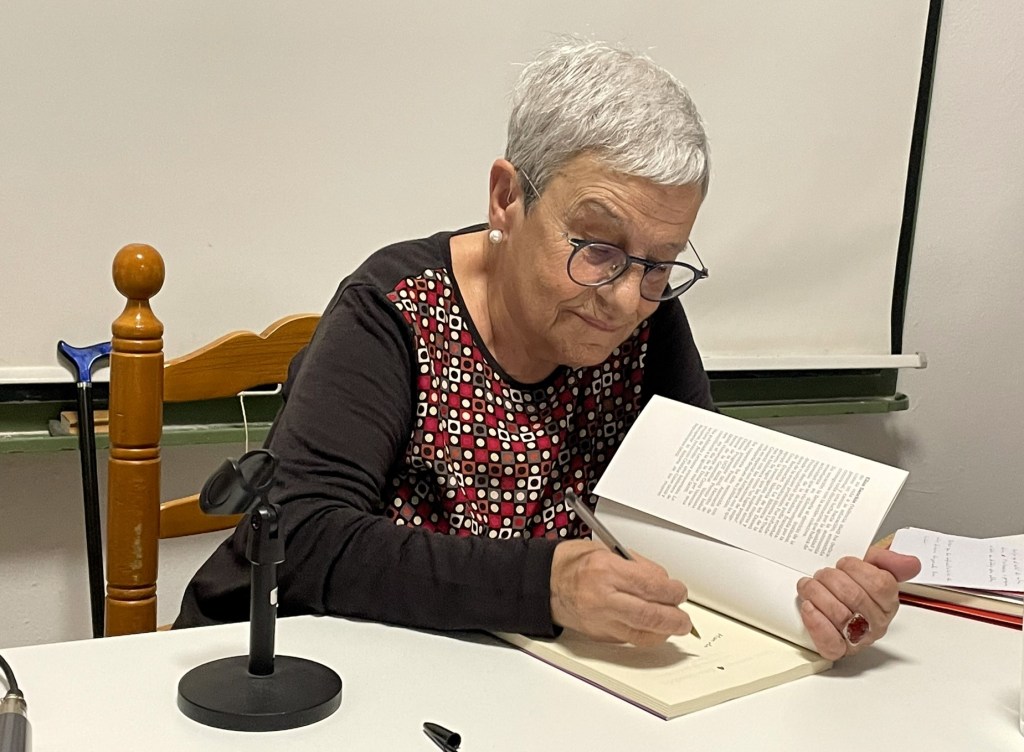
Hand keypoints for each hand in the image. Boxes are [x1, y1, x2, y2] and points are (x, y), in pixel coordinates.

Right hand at [549, 539, 692, 646]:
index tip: (680, 592)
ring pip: (642, 634)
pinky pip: (629, 639)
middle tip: (685, 619)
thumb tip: (664, 583)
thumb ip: (638, 566)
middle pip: (650, 615)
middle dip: (674, 618)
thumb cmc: (573, 562)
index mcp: (606, 569)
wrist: (544, 582)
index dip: (673, 591)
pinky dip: (646, 635)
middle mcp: (603, 597)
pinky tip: (653, 630)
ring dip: (664, 632)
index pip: (651, 585)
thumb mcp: (607, 550)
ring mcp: (599, 619)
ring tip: (674, 625)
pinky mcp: (598, 634)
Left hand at [797, 547, 921, 659]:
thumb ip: (888, 560)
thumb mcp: (871, 567)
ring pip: (840, 616)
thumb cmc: (851, 585)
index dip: (856, 569)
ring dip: (818, 594)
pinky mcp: (838, 649)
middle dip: (832, 579)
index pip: (879, 585)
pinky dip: (816, 623)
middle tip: (821, 574)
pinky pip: (831, 642)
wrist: (831, 601)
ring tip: (809, 585)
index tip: (843, 563)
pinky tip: (808, 607)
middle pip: (855, 597)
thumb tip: (910, 563)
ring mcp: (858, 638)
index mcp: (888, 602)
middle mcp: (876, 622)